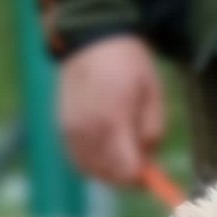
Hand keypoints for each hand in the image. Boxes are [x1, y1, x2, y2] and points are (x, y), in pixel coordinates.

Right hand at [59, 36, 165, 184]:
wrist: (91, 38)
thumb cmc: (128, 64)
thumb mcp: (153, 94)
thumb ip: (154, 132)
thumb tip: (149, 162)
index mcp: (113, 121)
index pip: (127, 172)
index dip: (143, 178)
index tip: (153, 174)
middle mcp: (87, 130)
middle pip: (109, 176)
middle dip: (127, 176)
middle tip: (140, 164)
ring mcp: (71, 130)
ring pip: (93, 171)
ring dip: (110, 170)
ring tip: (122, 152)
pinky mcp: (62, 128)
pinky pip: (78, 159)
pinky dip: (93, 162)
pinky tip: (105, 149)